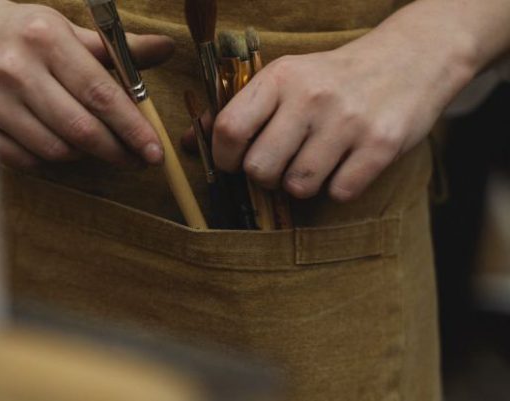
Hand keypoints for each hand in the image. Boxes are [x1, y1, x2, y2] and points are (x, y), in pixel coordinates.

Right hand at [0, 1, 174, 168]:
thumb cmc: (26, 35)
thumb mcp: (69, 31)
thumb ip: (119, 48)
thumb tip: (166, 50)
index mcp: (44, 39)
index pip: (99, 93)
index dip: (132, 127)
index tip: (153, 150)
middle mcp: (15, 70)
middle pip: (80, 129)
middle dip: (116, 151)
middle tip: (136, 160)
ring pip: (55, 150)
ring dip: (84, 154)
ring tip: (94, 144)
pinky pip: (27, 160)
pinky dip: (51, 160)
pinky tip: (61, 145)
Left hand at [186, 8, 477, 201]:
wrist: (410, 59)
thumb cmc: (333, 78)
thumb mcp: (285, 80)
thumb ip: (238, 111)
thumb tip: (190, 143)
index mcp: (281, 78)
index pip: (229, 129)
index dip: (223, 158)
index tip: (234, 162)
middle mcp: (311, 97)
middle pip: (259, 169)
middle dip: (264, 177)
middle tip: (280, 164)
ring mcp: (348, 122)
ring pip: (298, 187)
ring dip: (301, 185)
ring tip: (314, 163)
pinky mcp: (382, 146)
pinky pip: (340, 193)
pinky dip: (338, 188)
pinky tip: (344, 166)